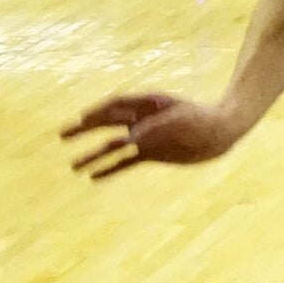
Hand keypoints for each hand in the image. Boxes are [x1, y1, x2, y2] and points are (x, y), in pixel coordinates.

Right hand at [62, 93, 248, 177]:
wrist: (222, 133)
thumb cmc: (202, 120)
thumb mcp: (180, 122)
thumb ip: (154, 128)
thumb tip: (128, 140)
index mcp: (148, 105)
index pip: (116, 105)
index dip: (98, 112)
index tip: (81, 118)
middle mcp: (142, 121)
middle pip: (107, 124)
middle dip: (84, 129)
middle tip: (61, 135)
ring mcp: (145, 138)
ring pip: (113, 147)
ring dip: (94, 155)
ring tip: (73, 166)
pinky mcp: (152, 154)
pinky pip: (126, 162)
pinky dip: (111, 169)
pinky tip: (94, 177)